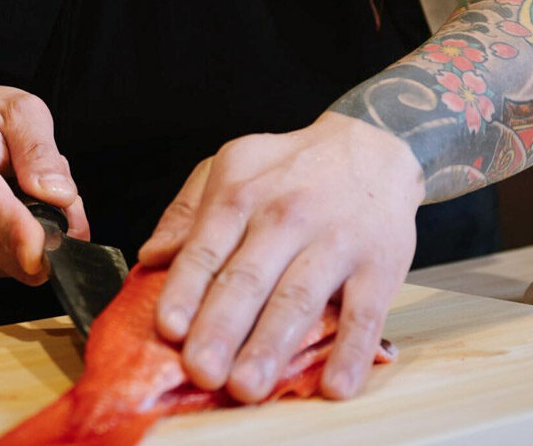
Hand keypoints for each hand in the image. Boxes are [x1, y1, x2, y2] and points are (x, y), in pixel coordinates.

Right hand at [0, 86, 89, 284]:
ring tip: (23, 187)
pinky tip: (16, 208)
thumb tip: (60, 195)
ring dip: (43, 229)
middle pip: (17, 246)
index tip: (36, 253)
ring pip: (26, 260)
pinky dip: (28, 241)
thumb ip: (40, 150)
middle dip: (55, 222)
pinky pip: (18, 265)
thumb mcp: (16, 109)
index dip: (18, 236)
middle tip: (45, 179)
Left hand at [137, 112, 422, 401]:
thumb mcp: (232, 166)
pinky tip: (334, 384)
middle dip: (222, 329)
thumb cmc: (291, 167)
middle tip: (202, 372)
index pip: (206, 249)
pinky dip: (350, 352)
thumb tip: (154, 255)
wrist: (372, 146)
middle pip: (248, 280)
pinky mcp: (379, 267)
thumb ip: (188, 211)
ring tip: (248, 386)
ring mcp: (334, 242)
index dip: (186, 290)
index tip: (170, 329)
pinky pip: (364, 314)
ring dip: (272, 346)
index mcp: (241, 195)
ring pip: (299, 299)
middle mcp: (286, 217)